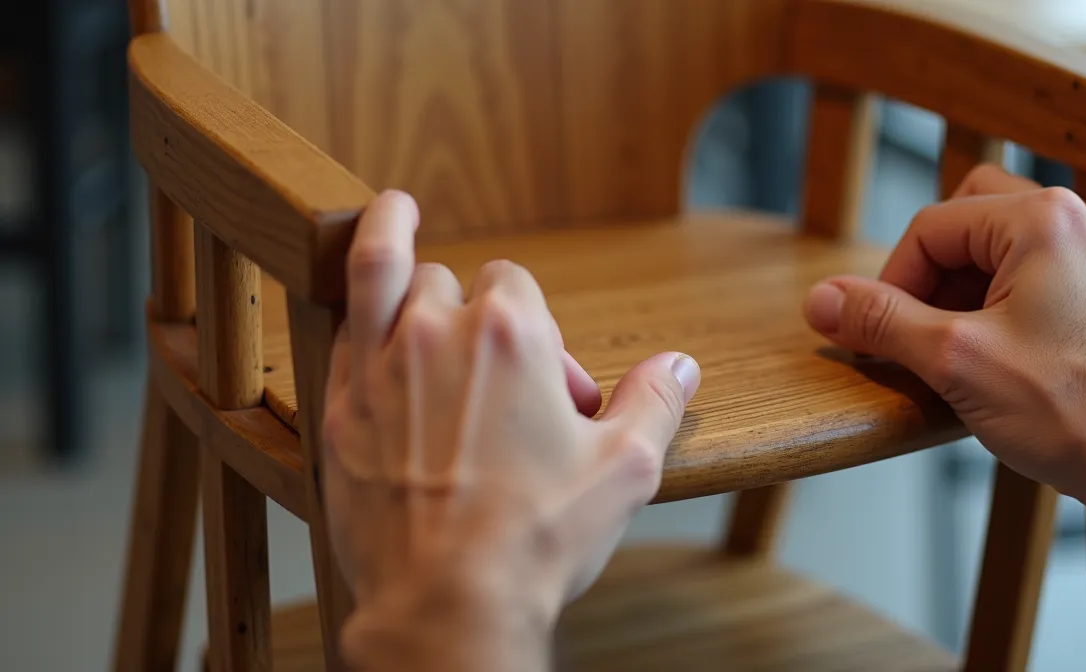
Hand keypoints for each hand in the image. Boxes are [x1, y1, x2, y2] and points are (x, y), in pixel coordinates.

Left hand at [322, 191, 700, 665]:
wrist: (448, 603)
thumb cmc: (537, 537)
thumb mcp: (623, 468)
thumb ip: (655, 403)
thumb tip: (680, 366)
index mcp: (510, 334)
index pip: (514, 280)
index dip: (536, 322)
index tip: (547, 377)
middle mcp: (437, 333)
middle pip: (453, 279)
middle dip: (475, 306)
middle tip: (496, 372)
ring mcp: (380, 368)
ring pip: (381, 274)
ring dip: (394, 245)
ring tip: (395, 212)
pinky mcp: (341, 410)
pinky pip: (340, 330)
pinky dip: (353, 311)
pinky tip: (360, 317)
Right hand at [804, 165, 1085, 506]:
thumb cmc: (1075, 412)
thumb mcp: (954, 363)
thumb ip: (882, 322)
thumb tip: (820, 300)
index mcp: (1042, 221)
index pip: (932, 228)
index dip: (890, 282)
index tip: (877, 335)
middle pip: (975, 221)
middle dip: (936, 274)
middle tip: (921, 331)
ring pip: (1016, 248)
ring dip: (976, 290)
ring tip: (964, 352)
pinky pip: (1056, 275)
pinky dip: (1020, 303)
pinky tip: (1013, 357)